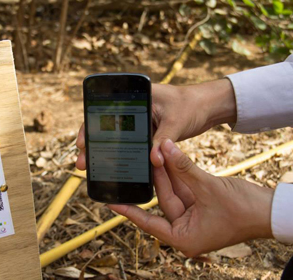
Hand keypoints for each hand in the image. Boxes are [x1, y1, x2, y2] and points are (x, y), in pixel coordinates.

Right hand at [76, 79, 236, 169]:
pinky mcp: (147, 132)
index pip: (105, 110)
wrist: (209, 107)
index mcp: (137, 97)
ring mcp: (140, 121)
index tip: (82, 143)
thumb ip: (163, 141)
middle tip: (83, 163)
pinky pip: (130, 144)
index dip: (90, 127)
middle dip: (93, 145)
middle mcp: (134, 108)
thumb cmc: (193, 105)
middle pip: (107, 127)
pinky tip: (115, 168)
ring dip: (106, 153)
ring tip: (93, 169)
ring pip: (117, 138)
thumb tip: (152, 161)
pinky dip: (122, 155)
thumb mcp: (177, 123)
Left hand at [109, 139, 272, 256]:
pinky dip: (179, 176)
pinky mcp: (201, 207)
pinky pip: (185, 189)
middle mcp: (185, 230)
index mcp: (183, 238)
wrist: (271, 211)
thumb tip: (163, 147)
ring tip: (155, 154)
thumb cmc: (243, 211)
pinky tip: (169, 159)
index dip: (128, 211)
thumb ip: (183, 168)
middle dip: (155, 178)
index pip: (148, 222)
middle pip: (163, 201)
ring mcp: (193, 218)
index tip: (109, 203)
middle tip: (141, 159)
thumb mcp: (208, 188)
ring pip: (174, 192)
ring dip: (167, 173)